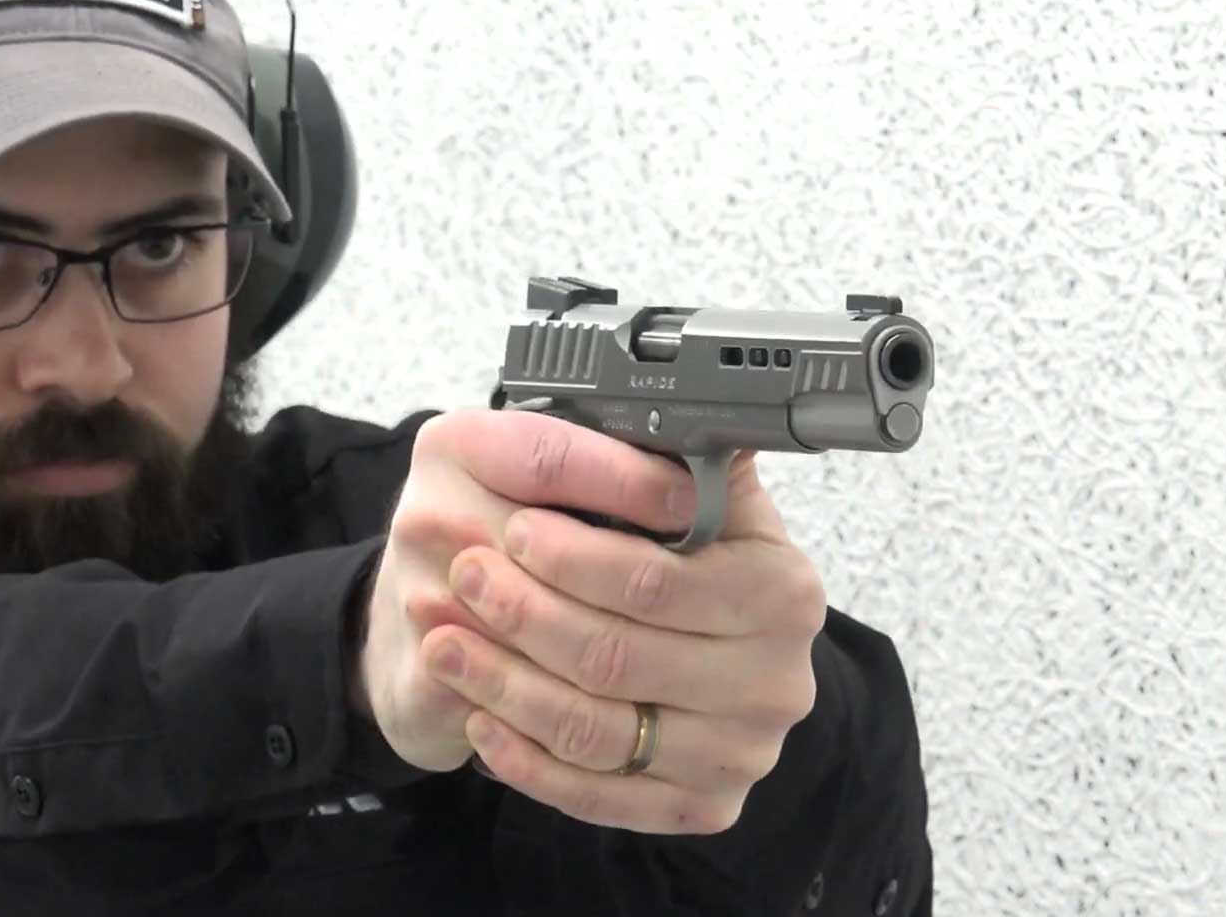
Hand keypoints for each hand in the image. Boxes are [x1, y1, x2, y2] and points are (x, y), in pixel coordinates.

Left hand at [354, 408, 824, 834]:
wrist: (699, 654)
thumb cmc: (676, 564)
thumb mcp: (690, 496)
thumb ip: (670, 459)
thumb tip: (660, 418)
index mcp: (781, 590)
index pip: (658, 580)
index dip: (574, 558)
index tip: (512, 530)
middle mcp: (774, 681)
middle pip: (617, 656)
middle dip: (523, 613)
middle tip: (461, 575)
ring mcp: (739, 753)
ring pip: (595, 728)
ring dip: (504, 684)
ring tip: (443, 641)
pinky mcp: (700, 807)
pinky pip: (597, 793)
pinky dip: (526, 758)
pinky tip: (477, 717)